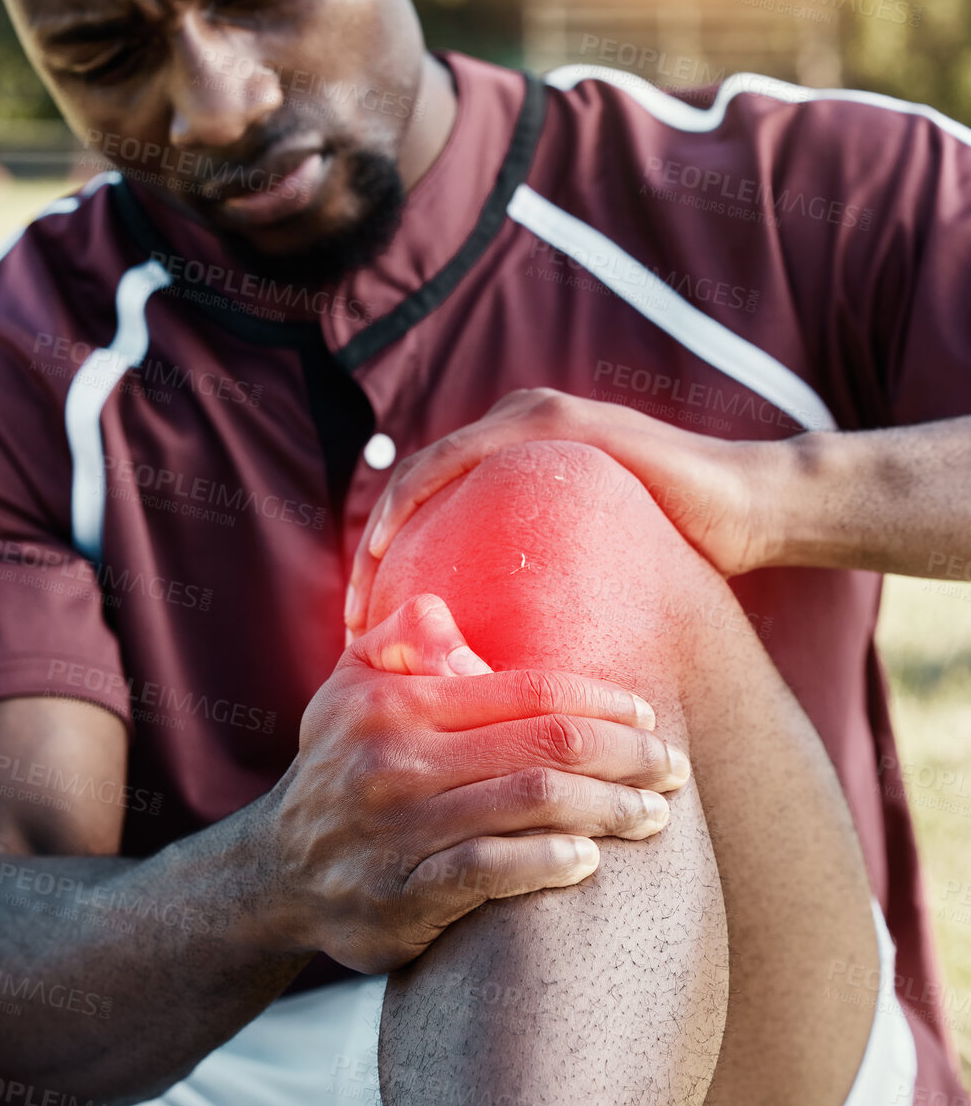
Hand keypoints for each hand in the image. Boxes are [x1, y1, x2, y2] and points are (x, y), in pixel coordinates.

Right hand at [269, 592, 689, 973]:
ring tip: (654, 815)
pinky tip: (588, 860)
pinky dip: (546, 862)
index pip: (526, 689)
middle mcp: (396, 760)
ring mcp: (399, 831)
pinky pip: (489, 872)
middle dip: (625, 754)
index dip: (601, 699)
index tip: (648, 714)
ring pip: (531, 805)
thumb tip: (441, 610)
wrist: (276, 873)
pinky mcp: (402, 894)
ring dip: (608, 808)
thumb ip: (399, 640)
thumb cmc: (340, 767)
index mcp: (397, 703)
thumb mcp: (349, 690)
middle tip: (673, 768)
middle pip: (545, 745)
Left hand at [346, 388, 780, 637]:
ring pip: (421, 474)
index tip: (368, 638)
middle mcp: (514, 433)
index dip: (388, 575)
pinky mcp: (554, 422)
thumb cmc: (685, 557)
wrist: (753, 511)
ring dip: (381, 534)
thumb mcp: (593, 590)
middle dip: (371, 563)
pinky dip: (417, 500)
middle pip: (411, 495)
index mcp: (517, 469)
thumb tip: (505, 686)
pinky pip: (459, 459)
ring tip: (364, 604)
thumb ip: (546, 608)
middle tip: (352, 630)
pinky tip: (395, 554)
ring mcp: (532, 419)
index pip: (428, 516)